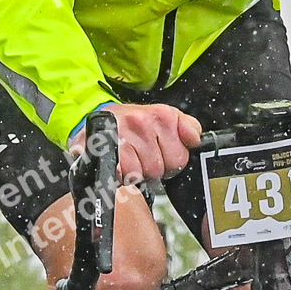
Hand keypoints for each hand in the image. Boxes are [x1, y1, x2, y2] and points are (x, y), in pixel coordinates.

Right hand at [72, 103, 200, 182]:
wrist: (94, 122)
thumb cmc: (130, 124)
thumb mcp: (162, 117)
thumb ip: (186, 127)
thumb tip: (195, 139)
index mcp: (162, 115)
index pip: (182, 154)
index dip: (172, 159)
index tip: (161, 153)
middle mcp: (143, 121)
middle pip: (166, 166)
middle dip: (155, 167)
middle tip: (143, 156)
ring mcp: (125, 135)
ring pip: (147, 172)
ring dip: (138, 171)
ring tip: (131, 158)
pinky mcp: (108, 148)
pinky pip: (129, 174)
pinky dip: (124, 174)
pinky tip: (120, 163)